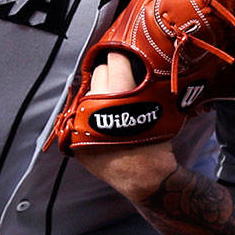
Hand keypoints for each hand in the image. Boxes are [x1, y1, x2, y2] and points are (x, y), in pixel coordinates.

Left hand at [72, 49, 175, 200]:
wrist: (145, 178)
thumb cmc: (156, 143)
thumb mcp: (160, 107)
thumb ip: (145, 84)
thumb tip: (135, 63)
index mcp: (118, 93)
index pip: (115, 58)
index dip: (123, 56)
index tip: (127, 57)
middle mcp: (95, 102)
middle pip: (100, 72)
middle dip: (112, 73)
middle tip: (124, 82)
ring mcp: (81, 119)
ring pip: (88, 90)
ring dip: (99, 91)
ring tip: (113, 102)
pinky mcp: (74, 135)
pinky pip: (79, 111)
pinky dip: (89, 111)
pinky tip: (103, 118)